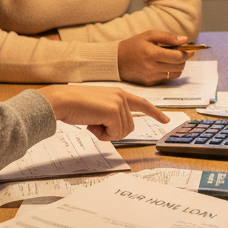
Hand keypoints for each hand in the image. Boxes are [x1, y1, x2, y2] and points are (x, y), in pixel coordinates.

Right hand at [38, 86, 168, 140]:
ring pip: (123, 132)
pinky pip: (115, 134)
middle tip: (95, 125)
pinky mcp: (114, 112)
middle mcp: (122, 96)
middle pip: (129, 127)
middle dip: (112, 131)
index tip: (166, 119)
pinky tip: (91, 124)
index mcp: (119, 93)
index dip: (155, 113)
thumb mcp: (98, 108)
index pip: (142, 103)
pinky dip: (103, 135)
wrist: (62, 101)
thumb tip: (116, 129)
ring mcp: (119, 103)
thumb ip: (111, 114)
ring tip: (92, 122)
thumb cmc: (75, 105)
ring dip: (106, 133)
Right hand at [117, 30, 190, 85]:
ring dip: (179, 66)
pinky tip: (165, 65)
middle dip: (184, 59)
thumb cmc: (133, 45)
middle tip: (182, 53)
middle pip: (179, 66)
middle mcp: (153, 67)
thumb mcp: (149, 35)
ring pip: (176, 73)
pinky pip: (167, 79)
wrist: (116, 61)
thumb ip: (168, 37)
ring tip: (173, 59)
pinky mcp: (150, 83)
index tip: (190, 49)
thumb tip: (184, 40)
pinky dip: (170, 72)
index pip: (178, 56)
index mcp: (153, 54)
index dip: (187, 53)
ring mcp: (151, 77)